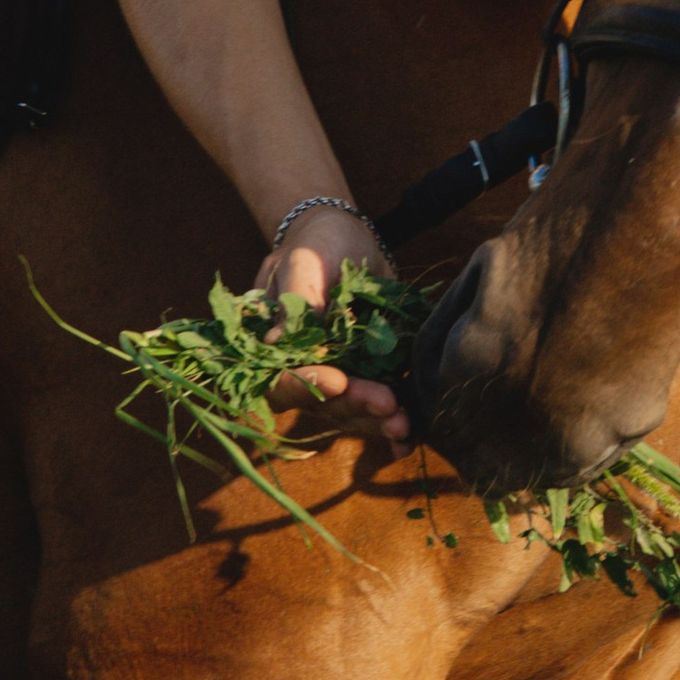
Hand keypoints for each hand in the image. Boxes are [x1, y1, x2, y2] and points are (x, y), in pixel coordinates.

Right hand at [258, 205, 410, 447]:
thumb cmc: (317, 245)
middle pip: (319, 404)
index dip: (306, 385)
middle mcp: (298, 371)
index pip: (280, 378)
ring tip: (404, 424)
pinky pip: (373, 409)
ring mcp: (332, 378)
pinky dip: (390, 424)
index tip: (338, 380)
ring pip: (349, 412)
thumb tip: (279, 342)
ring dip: (376, 422)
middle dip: (354, 405)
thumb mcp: (303, 262)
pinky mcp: (363, 378)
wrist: (348, 240)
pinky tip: (409, 438)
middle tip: (388, 405)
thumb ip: (294, 300)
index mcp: (270, 347)